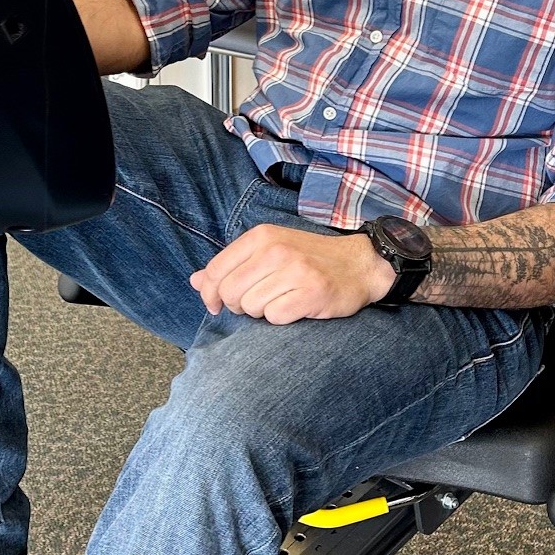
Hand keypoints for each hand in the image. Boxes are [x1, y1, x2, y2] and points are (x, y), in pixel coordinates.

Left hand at [190, 224, 394, 323]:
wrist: (359, 264)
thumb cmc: (309, 260)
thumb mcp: (268, 251)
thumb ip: (231, 265)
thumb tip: (194, 281)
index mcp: (260, 236)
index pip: (215, 271)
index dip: (209, 294)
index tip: (217, 305)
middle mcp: (275, 250)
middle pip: (229, 292)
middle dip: (238, 306)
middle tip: (257, 302)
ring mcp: (295, 270)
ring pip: (251, 307)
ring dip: (262, 312)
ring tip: (281, 300)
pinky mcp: (311, 292)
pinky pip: (275, 317)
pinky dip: (281, 318)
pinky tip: (295, 307)